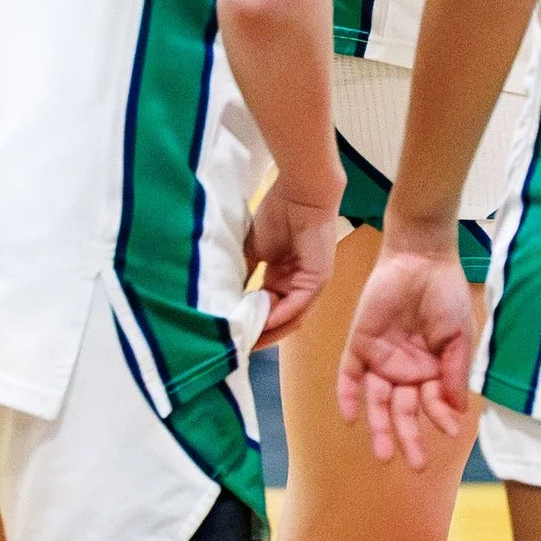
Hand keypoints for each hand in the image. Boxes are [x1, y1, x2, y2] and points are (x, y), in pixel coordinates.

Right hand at [245, 186, 340, 350]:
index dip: (250, 324)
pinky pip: (297, 306)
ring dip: (268, 333)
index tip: (229, 335)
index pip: (267, 311)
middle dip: (258, 335)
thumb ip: (243, 275)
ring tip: (246, 343)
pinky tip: (262, 325)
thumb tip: (223, 297)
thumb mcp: (252, 251)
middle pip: (279, 321)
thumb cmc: (278, 214)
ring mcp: (310, 285)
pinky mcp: (318, 280)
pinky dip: (279, 318)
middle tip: (235, 348)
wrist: (300, 193)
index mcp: (284, 279)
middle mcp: (297, 286)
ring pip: (289, 319)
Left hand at [335, 239, 475, 469]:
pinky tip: (352, 418)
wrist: (421, 258)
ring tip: (384, 454)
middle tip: (416, 464)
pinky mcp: (359, 345)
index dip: (440, 418)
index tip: (451, 431)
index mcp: (431, 369)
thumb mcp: (458, 336)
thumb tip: (458, 412)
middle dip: (409, 437)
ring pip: (377, 401)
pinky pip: (350, 377)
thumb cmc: (446, 294)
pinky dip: (349, 396)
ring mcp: (381, 359)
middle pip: (404, 410)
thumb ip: (454, 373)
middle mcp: (405, 370)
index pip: (432, 403)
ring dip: (379, 428)